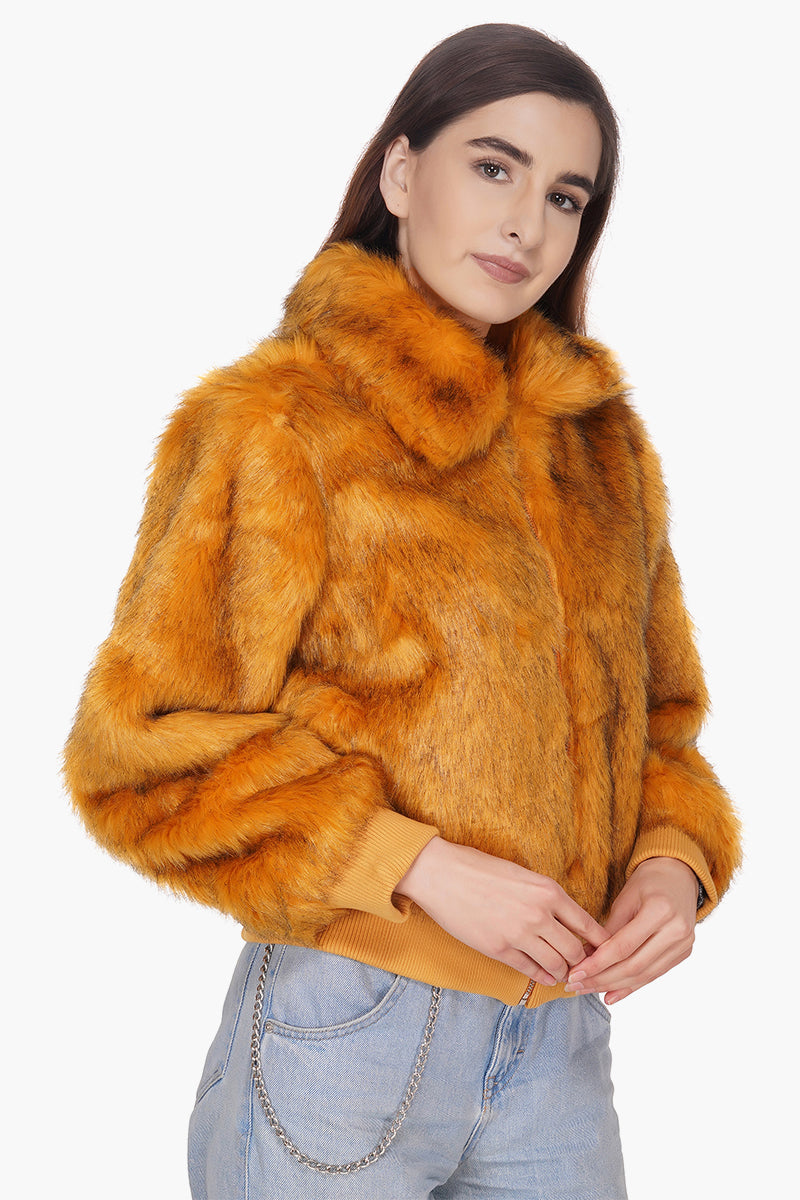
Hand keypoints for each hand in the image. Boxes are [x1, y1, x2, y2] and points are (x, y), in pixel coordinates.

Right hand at [395, 837, 609, 986]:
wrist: (441, 873)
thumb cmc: (480, 869)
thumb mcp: (522, 874)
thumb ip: (545, 896)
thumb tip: (565, 918)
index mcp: (548, 891)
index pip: (588, 924)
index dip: (600, 943)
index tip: (604, 951)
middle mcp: (539, 913)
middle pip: (576, 951)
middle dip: (583, 963)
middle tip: (584, 968)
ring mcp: (519, 934)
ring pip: (557, 965)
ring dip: (563, 973)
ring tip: (565, 975)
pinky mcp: (499, 949)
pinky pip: (530, 970)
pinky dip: (541, 977)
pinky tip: (544, 977)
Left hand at [564, 857, 698, 1003]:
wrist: (678, 876)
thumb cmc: (648, 882)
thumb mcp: (625, 899)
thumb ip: (608, 929)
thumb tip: (586, 958)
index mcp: (660, 911)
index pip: (623, 946)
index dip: (597, 964)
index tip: (575, 973)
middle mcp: (676, 931)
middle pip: (634, 965)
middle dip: (601, 979)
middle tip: (576, 985)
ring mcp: (684, 945)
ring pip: (644, 975)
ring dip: (613, 986)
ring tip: (588, 990)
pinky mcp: (683, 953)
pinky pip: (653, 974)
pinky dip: (631, 986)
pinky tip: (611, 994)